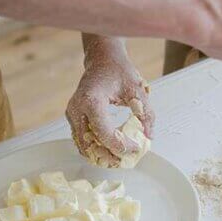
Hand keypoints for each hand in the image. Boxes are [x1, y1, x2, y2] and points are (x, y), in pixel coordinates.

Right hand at [65, 38, 153, 167]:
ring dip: (100, 154)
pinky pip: (82, 138)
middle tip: (126, 161)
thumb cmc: (118, 71)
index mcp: (91, 101)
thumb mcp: (137, 90)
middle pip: (89, 143)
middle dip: (108, 155)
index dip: (120, 145)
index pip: (103, 132)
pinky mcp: (73, 117)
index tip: (136, 148)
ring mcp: (72, 114)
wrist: (102, 60)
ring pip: (83, 144)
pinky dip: (95, 147)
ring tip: (119, 158)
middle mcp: (77, 108)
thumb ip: (145, 113)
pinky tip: (110, 150)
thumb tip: (149, 136)